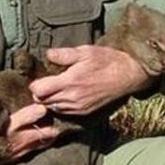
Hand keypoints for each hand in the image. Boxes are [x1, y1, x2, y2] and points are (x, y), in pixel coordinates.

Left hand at [30, 45, 153, 114]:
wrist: (128, 76)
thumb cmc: (107, 61)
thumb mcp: (85, 52)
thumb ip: (63, 54)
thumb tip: (48, 55)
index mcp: (70, 82)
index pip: (39, 90)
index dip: (36, 84)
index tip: (41, 78)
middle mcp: (72, 98)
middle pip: (42, 102)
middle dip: (40, 93)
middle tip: (46, 82)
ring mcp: (78, 108)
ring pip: (52, 108)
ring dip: (50, 100)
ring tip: (56, 89)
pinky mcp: (85, 113)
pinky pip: (64, 112)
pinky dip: (60, 105)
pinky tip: (66, 95)